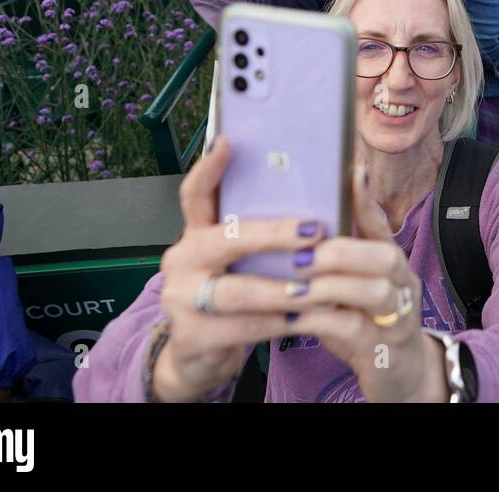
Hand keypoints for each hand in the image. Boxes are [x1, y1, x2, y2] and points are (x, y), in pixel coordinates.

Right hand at [153, 138, 333, 401]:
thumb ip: (259, 236)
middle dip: (273, 235)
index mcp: (196, 235)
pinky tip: (305, 319)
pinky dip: (278, 323)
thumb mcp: (240, 263)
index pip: (195, 195)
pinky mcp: (192, 335)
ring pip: (237, 291)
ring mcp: (181, 299)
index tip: (229, 142)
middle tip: (313, 230)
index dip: (209, 169)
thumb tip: (311, 204)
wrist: (199, 357)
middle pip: (225, 240)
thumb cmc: (234, 298)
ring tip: (317, 286)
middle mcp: (182, 260)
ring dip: (282, 289)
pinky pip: (243, 327)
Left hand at [291, 165, 447, 402]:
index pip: (381, 225)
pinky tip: (294, 320)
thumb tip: (299, 220)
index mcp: (390, 264)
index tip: (351, 170)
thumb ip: (336, 256)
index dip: (367, 199)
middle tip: (300, 256)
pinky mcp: (387, 353)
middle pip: (385, 256)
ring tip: (293, 287)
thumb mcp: (352, 287)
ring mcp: (399, 319)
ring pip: (376, 292)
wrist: (402, 376)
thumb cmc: (365, 323)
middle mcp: (401, 286)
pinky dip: (325, 323)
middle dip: (341, 251)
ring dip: (331, 287)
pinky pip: (359, 333)